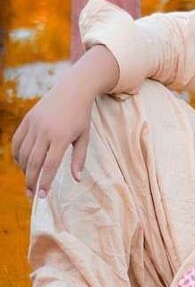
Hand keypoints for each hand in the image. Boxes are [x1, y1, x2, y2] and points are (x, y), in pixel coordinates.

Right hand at [11, 80, 93, 198]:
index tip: (42, 196)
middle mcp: (45, 131)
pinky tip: (22, 163)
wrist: (73, 90)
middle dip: (31, 181)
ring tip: (30, 179)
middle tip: (32, 195)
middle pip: (34, 162)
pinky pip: (17, 141)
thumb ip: (79, 159)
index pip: (50, 165)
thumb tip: (77, 179)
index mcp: (62, 137)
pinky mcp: (27, 120)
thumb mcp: (84, 137)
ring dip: (24, 169)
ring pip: (23, 153)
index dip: (44, 182)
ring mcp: (34, 125)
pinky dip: (17, 155)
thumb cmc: (81, 116)